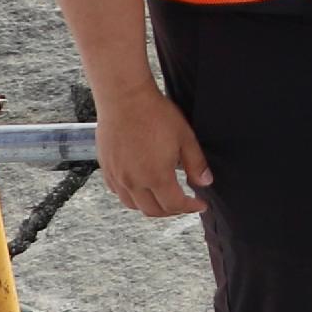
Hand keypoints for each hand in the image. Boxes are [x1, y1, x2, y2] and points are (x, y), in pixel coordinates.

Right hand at [96, 85, 211, 217]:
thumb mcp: (185, 138)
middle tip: (184, 204)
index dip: (190, 208)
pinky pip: (119, 193)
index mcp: (156, 176)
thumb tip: (205, 183)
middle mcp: (133, 182)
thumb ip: (196, 164)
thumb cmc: (156, 115)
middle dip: (172, 211)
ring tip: (164, 198)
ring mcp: (117, 177)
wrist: (124, 100)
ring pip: (133, 205)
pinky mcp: (106, 169)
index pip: (174, 205)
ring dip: (151, 207)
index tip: (200, 204)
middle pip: (153, 211)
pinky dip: (132, 197)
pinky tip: (142, 188)